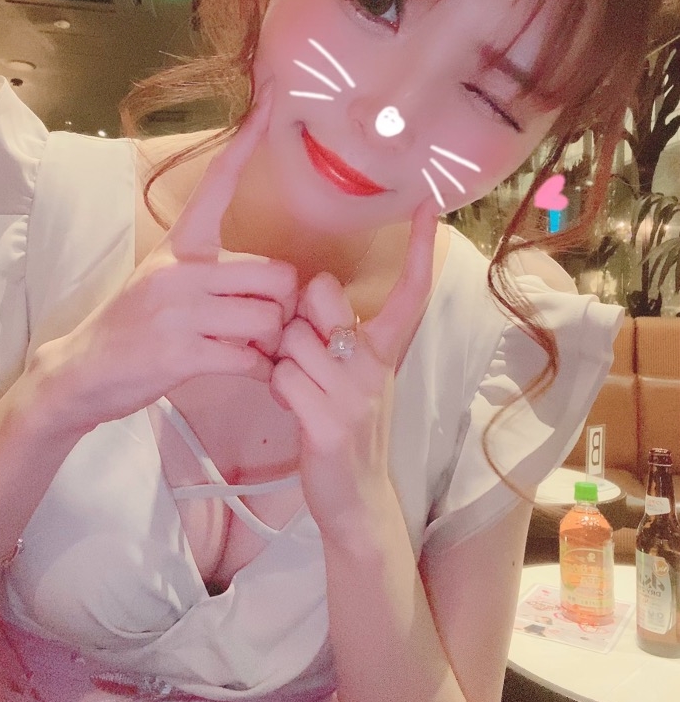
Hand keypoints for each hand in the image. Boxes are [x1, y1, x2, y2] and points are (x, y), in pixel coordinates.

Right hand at [39, 82, 298, 435]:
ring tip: (245, 348)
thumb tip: (279, 282)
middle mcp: (180, 269)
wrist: (80, 371)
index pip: (219, 180)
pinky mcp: (181, 352)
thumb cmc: (135, 324)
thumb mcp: (165, 279)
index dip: (248, 137)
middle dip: (282, 306)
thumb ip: (216, 272)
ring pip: (270, 318)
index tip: (272, 92)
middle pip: (278, 275)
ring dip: (269, 342)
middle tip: (263, 323)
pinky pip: (251, 358)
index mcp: (180, 244)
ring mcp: (180, 310)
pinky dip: (257, 369)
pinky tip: (239, 369)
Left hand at [268, 197, 437, 542]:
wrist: (357, 498)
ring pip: (291, 336)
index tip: (425, 203)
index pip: (410, 289)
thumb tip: (311, 289)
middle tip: (302, 349)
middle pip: (322, 294)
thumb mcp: (359, 376)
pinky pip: (281, 376)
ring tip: (296, 384)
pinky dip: (276, 386)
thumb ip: (342, 333)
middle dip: (298, 312)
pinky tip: (290, 405)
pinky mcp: (328, 423)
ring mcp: (355, 395)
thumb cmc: (347, 425)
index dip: (418, 246)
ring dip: (280, 358)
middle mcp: (376, 365)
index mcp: (388, 348)